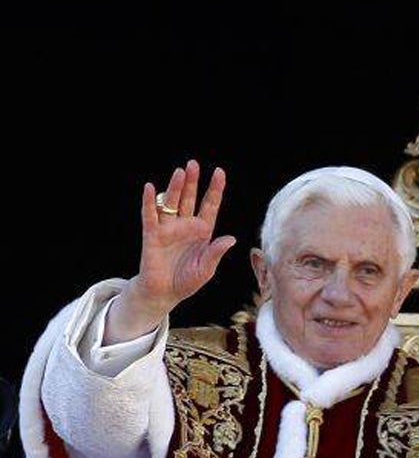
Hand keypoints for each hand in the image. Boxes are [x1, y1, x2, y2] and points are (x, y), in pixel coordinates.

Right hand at [105, 160, 234, 342]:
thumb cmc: (187, 281)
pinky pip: (150, 215)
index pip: (210, 205)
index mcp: (202, 231)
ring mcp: (168, 228)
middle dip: (192, 181)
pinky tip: (150, 187)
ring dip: (175, 187)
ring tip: (180, 172)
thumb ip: (216, 252)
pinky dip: (149, 202)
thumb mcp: (206, 268)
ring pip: (171, 203)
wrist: (164, 293)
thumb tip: (230, 238)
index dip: (215, 189)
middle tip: (193, 164)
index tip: (219, 172)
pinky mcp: (152, 235)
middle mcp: (185, 225)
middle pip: (189, 198)